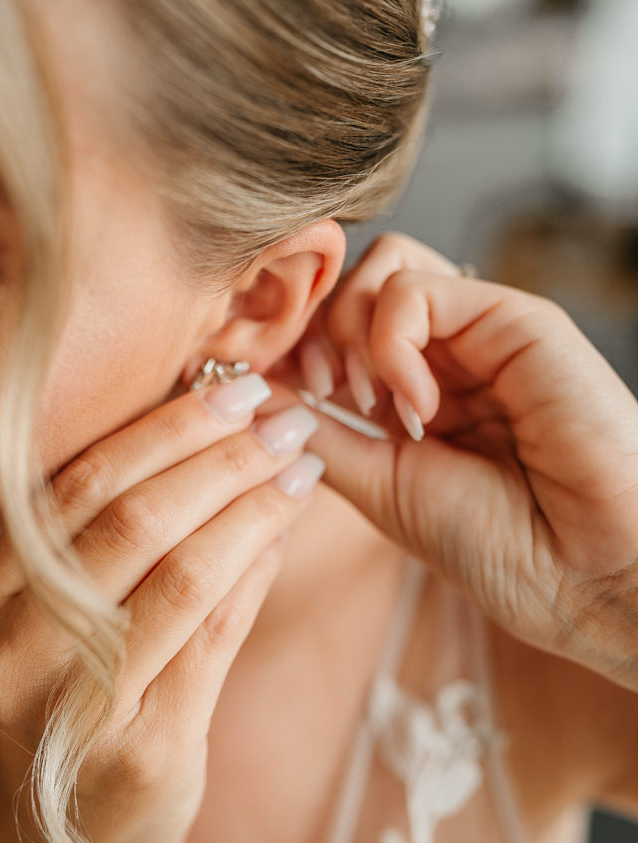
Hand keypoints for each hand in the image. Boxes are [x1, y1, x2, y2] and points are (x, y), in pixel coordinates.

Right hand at [0, 378, 322, 842]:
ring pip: (179, 573)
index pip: (77, 485)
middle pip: (129, 521)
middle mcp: (9, 647)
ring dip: (251, 507)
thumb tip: (214, 433)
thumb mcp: (66, 619)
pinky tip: (286, 531)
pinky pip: (213, 637)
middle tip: (280, 417)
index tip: (230, 389)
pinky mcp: (138, 746)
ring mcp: (69, 703)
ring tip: (298, 463)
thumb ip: (119, 538)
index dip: (163, 430)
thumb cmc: (74, 706)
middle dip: (218, 457)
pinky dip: (256, 572)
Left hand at [287, 232, 637, 689]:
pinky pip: (417, 288)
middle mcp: (449, 354)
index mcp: (418, 393)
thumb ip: (319, 433)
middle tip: (328, 396)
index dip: (295, 347)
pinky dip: (391, 340)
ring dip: (351, 329)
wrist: (592, 576)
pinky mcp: (516, 318)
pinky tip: (417, 403)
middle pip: (353, 284)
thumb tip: (249, 390)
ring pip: (382, 267)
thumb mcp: (382, 487)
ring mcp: (483, 332)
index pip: (336, 326)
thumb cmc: (503, 547)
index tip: (287, 399)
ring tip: (372, 401)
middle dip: (316, 333)